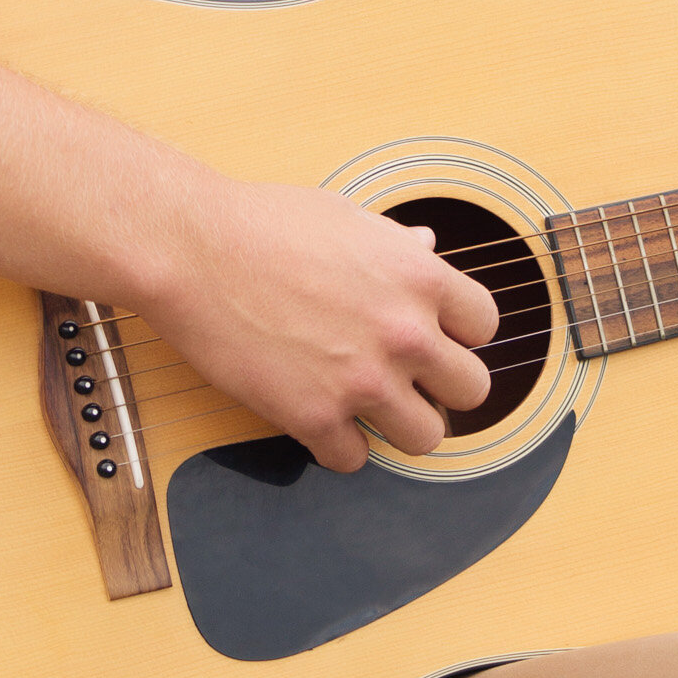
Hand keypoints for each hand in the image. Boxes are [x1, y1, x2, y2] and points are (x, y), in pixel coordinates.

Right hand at [152, 175, 498, 473]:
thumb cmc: (263, 223)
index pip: (484, 326)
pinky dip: (337, 446)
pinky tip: (317, 419)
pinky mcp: (314, 416)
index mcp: (420, 277)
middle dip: (439, 387)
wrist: (193, 249)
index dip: (458, 334)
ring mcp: (363, 380)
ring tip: (366, 406)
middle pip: (470, 391)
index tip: (434, 337)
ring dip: (397, 425)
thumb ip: (395, 245)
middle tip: (405, 380)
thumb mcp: (345, 217)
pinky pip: (354, 460)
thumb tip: (426, 246)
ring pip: (426, 439)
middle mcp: (405, 333)